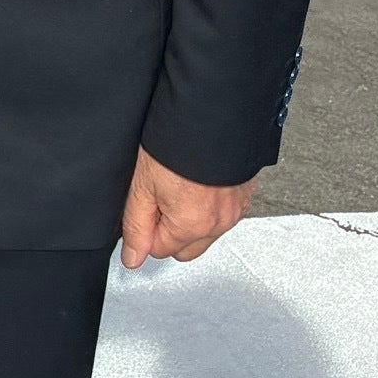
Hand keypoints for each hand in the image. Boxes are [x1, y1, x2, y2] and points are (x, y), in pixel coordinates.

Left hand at [121, 147, 254, 267]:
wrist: (211, 118)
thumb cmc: (174, 146)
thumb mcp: (143, 186)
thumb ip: (136, 226)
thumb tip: (133, 259)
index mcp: (192, 226)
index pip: (160, 251)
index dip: (146, 229)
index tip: (144, 205)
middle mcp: (219, 224)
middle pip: (186, 249)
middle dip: (168, 232)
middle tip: (158, 198)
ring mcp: (235, 211)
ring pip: (206, 234)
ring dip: (190, 221)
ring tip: (178, 187)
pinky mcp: (245, 197)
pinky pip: (223, 216)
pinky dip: (209, 208)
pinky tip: (197, 185)